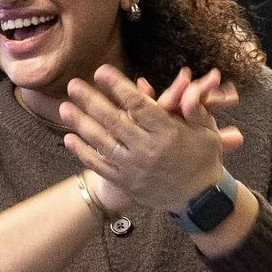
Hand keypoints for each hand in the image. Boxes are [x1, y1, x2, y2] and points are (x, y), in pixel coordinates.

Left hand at [63, 65, 239, 212]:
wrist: (199, 199)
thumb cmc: (202, 157)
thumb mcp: (207, 130)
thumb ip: (194, 107)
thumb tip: (186, 84)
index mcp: (168, 132)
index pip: (139, 105)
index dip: (118, 87)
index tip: (101, 71)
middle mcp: (148, 150)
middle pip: (114, 121)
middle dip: (91, 101)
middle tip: (73, 84)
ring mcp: (134, 168)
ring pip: (103, 142)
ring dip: (81, 124)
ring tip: (64, 108)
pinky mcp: (126, 182)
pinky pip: (100, 166)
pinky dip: (83, 153)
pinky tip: (68, 139)